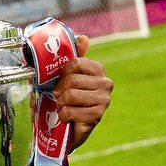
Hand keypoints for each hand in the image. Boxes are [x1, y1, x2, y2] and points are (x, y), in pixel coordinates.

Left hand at [53, 35, 112, 151]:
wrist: (68, 128)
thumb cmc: (66, 100)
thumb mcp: (67, 77)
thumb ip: (74, 58)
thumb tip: (83, 37)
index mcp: (98, 70)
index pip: (75, 63)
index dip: (62, 73)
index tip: (59, 81)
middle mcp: (105, 83)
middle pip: (71, 80)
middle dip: (59, 91)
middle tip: (60, 98)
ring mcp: (104, 100)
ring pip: (70, 95)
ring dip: (60, 104)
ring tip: (64, 107)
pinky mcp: (97, 116)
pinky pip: (70, 111)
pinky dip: (64, 116)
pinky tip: (68, 118)